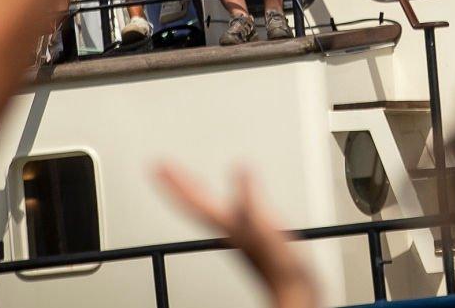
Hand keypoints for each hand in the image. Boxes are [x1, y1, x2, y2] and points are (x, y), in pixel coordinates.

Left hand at [154, 163, 317, 307]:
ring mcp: (238, 232)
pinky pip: (226, 212)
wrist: (293, 289)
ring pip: (207, 208)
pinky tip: (230, 196)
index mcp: (227, 223)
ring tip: (187, 179)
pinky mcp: (251, 234)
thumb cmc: (279, 265)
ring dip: (196, 191)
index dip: (177, 181)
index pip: (193, 199)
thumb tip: (239, 168)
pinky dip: (221, 199)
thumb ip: (250, 197)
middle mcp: (228, 228)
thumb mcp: (264, 225)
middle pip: (195, 203)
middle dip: (179, 184)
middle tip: (162, 167)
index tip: (161, 164)